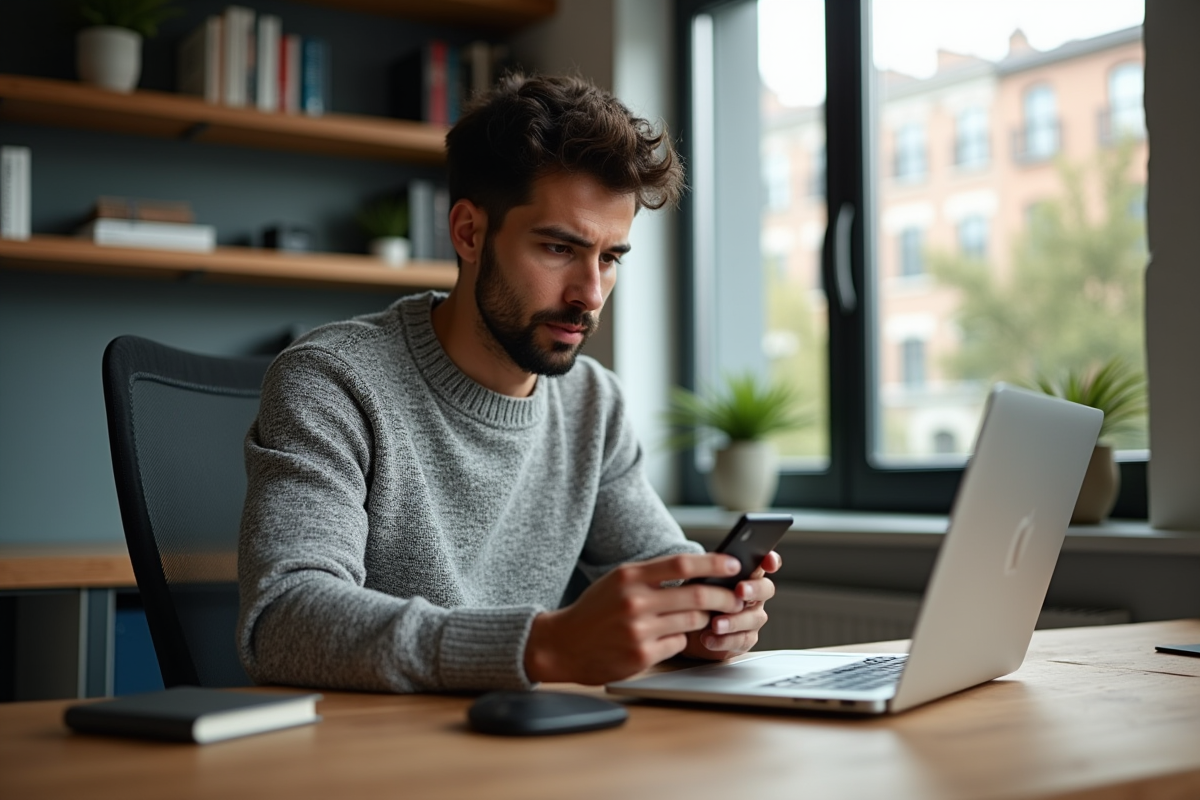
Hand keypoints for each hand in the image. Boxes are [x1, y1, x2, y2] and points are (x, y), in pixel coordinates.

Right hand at [523, 552, 748, 684]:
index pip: (682, 563)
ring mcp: (638, 629)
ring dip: (702, 620)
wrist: (562, 645)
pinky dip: (680, 640)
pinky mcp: (641, 655)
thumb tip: (699, 571)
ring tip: (699, 618)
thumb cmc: (596, 610)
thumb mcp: (618, 582)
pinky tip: (667, 638)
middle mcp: (634, 600)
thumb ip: (652, 575)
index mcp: (629, 576)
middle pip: (696, 595)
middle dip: (723, 597)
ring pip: (692, 621)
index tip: (734, 565)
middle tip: (734, 599)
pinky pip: (678, 644)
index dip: (714, 563)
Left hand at [680, 551, 781, 660]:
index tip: (768, 562)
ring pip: (753, 618)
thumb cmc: (696, 598)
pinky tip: (708, 638)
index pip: (765, 564)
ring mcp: (752, 618)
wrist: (687, 627)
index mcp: (746, 575)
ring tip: (715, 624)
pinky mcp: (745, 639)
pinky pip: (740, 640)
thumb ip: (711, 572)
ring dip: (734, 621)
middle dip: (754, 589)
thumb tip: (712, 565)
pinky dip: (723, 640)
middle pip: (765, 589)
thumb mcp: (699, 581)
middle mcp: (754, 595)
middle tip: (740, 590)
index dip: (771, 561)